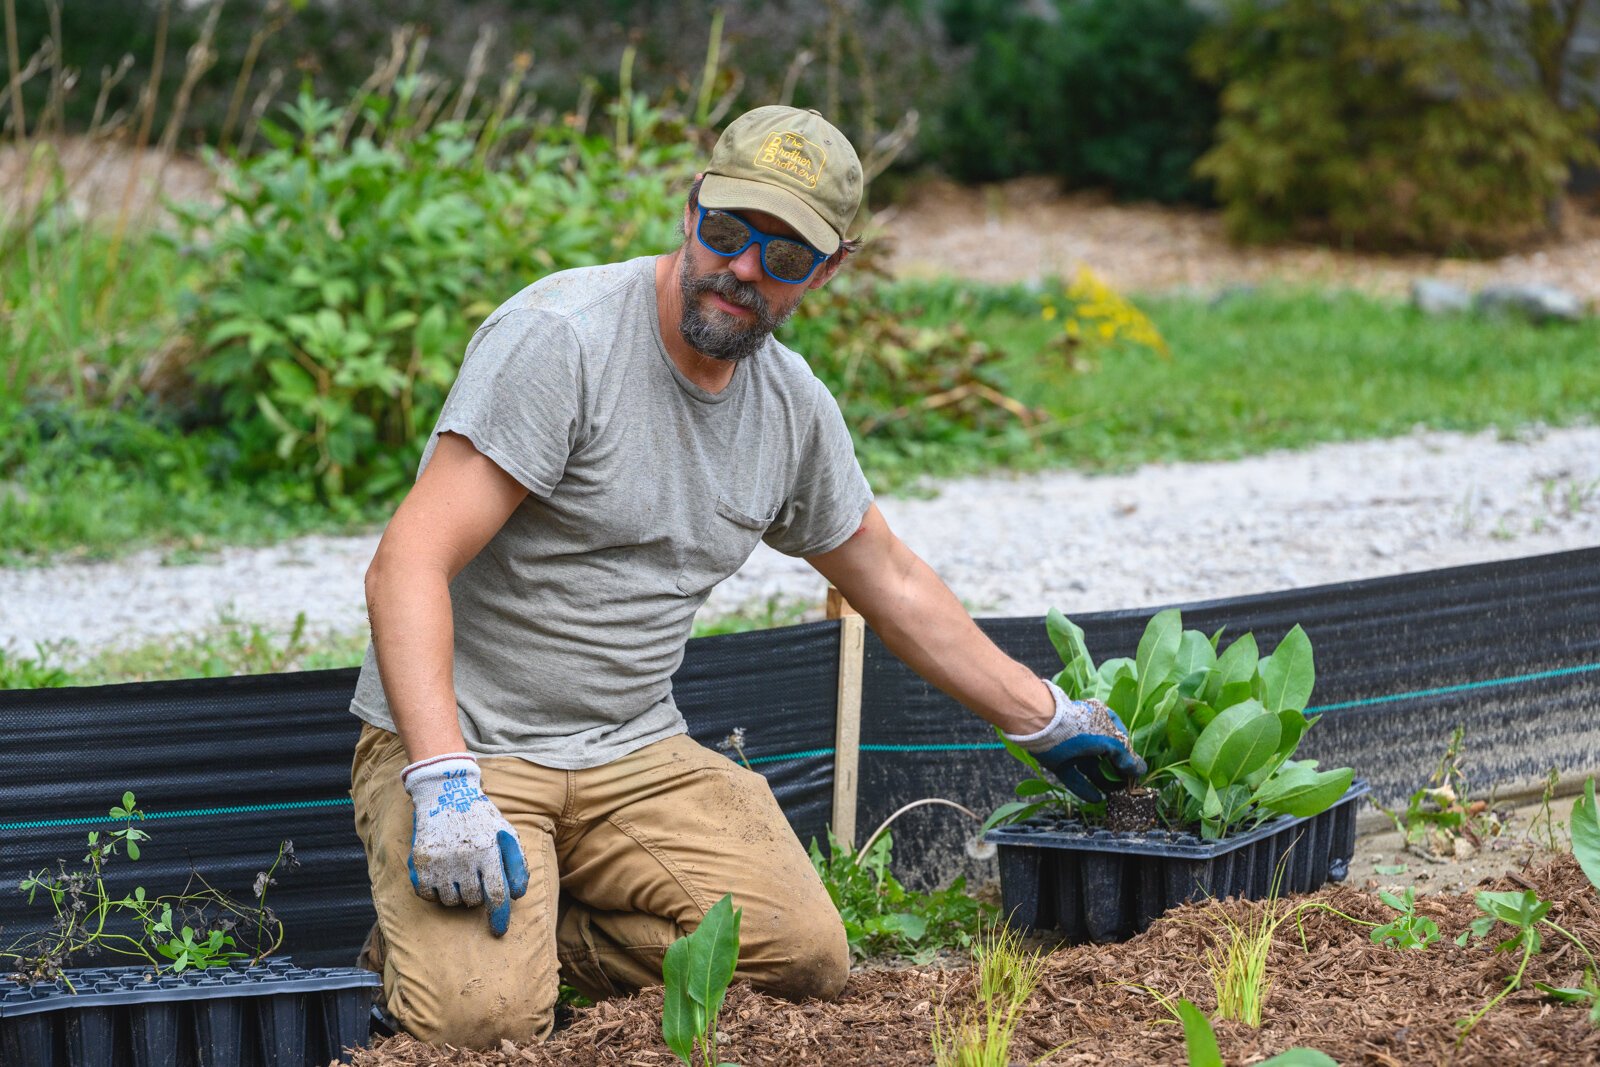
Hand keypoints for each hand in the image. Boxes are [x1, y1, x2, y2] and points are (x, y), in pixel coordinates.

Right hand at [402, 754, 529, 935]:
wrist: (444, 793)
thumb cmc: (480, 817)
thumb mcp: (505, 832)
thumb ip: (517, 862)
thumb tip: (516, 894)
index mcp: (487, 851)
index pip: (495, 895)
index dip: (499, 917)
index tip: (498, 930)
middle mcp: (463, 858)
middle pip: (472, 900)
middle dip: (476, 895)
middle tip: (474, 878)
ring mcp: (439, 861)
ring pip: (450, 900)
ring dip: (456, 894)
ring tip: (458, 873)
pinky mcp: (420, 862)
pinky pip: (427, 895)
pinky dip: (434, 892)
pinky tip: (441, 875)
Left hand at [1006, 682, 1145, 802]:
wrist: (1043, 725)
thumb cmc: (1083, 727)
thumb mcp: (1111, 740)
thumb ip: (1125, 756)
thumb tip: (1140, 770)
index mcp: (1102, 720)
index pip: (1120, 740)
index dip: (1129, 757)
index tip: (1136, 774)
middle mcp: (1088, 733)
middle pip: (1106, 756)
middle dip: (1116, 772)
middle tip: (1126, 788)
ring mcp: (1073, 749)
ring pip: (1091, 768)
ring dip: (1103, 782)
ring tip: (1115, 796)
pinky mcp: (1059, 762)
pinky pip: (1075, 778)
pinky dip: (1085, 789)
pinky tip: (1097, 798)